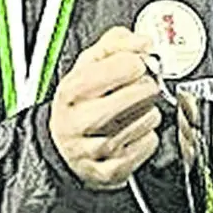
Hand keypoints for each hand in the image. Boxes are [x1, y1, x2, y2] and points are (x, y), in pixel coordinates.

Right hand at [49, 27, 163, 190]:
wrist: (63, 146)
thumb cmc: (81, 102)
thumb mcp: (88, 65)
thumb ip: (116, 43)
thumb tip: (144, 41)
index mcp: (71, 91)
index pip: (114, 68)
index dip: (135, 62)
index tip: (137, 64)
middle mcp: (78, 121)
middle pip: (130, 97)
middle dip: (146, 88)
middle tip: (145, 86)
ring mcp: (93, 149)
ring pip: (143, 122)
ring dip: (149, 112)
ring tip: (137, 110)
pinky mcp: (108, 170)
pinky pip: (147, 146)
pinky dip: (149, 136)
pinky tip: (136, 132)